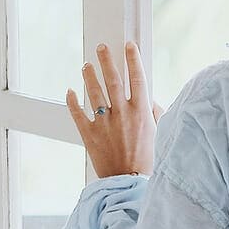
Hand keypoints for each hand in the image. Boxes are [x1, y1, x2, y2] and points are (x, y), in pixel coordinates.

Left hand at [66, 42, 163, 177]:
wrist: (129, 183)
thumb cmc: (148, 160)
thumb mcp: (159, 134)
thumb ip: (155, 114)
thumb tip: (151, 101)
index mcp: (141, 112)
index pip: (137, 78)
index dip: (132, 60)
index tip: (128, 46)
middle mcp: (122, 114)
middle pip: (113, 80)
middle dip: (107, 60)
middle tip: (101, 47)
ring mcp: (104, 123)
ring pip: (94, 93)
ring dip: (89, 76)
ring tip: (86, 64)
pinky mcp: (90, 134)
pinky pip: (78, 114)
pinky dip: (72, 102)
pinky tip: (70, 91)